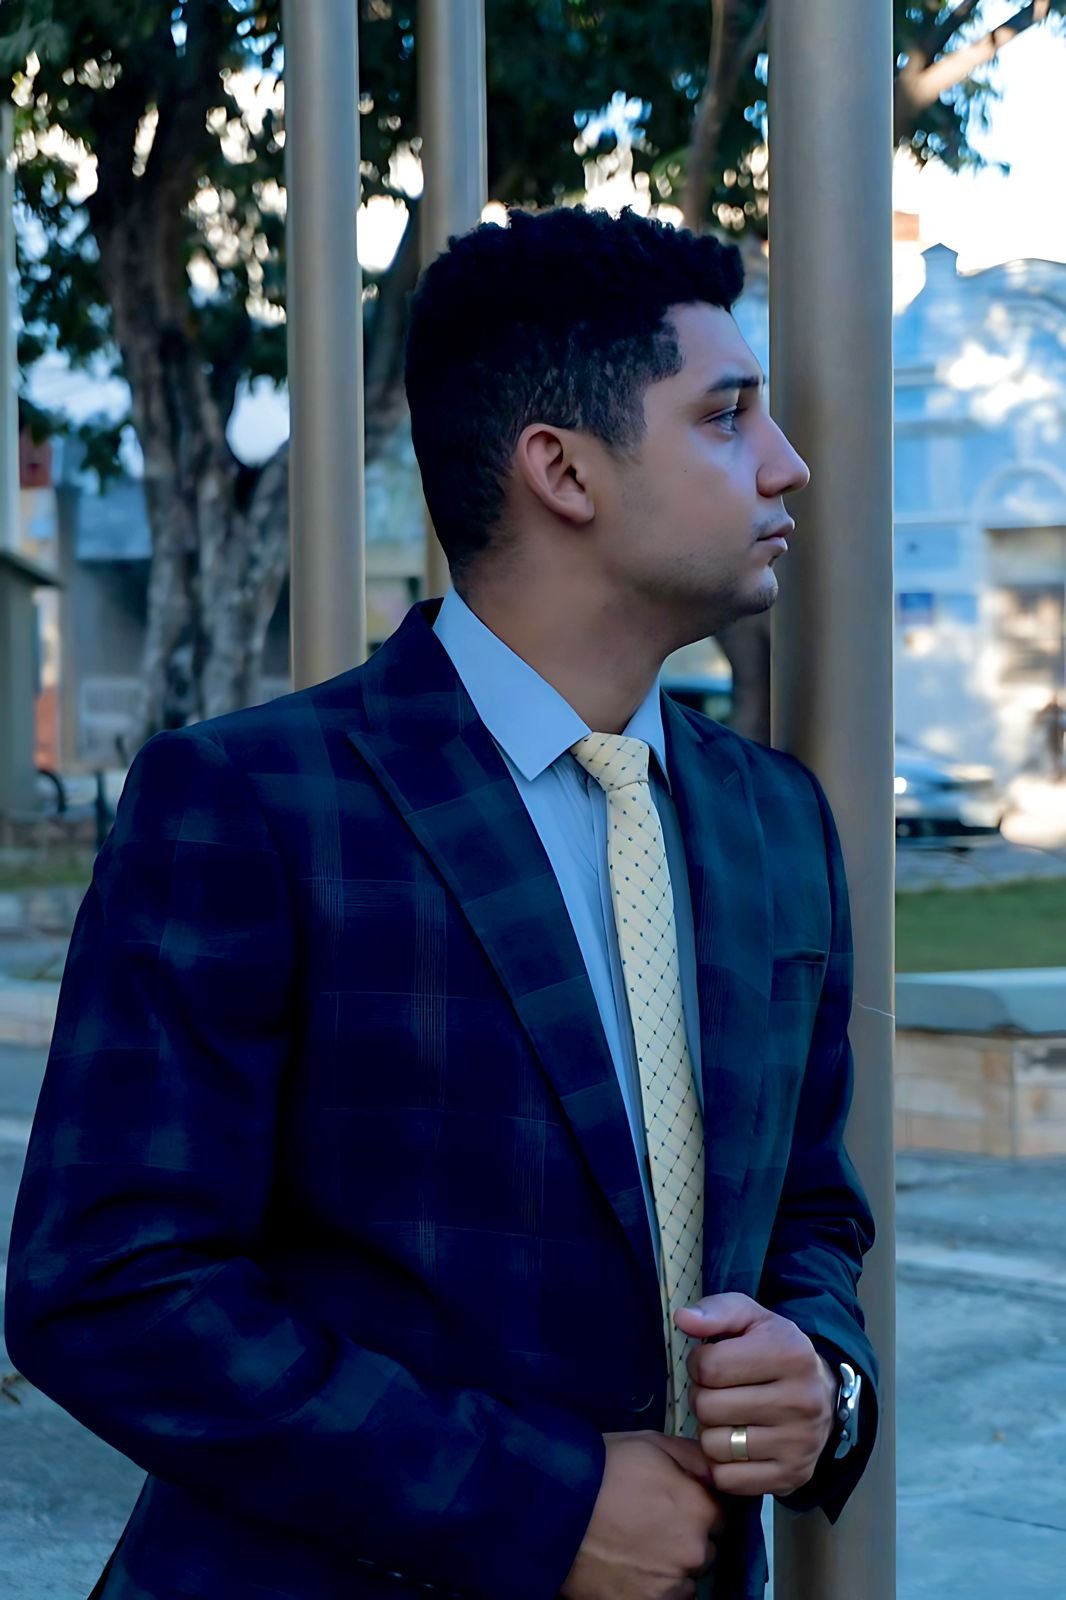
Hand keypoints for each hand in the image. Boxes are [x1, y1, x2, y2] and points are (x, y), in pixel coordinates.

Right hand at [560, 1431, 726, 1599]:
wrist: (553, 1509)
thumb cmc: (600, 1471)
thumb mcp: (652, 1444)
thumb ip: (695, 1458)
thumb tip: (718, 1471)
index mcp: (699, 1510)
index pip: (721, 1516)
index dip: (696, 1507)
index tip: (674, 1502)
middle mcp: (693, 1553)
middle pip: (704, 1549)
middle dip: (684, 1537)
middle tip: (649, 1521)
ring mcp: (670, 1586)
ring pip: (684, 1578)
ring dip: (668, 1566)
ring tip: (633, 1544)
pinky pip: (662, 1599)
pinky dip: (649, 1586)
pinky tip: (626, 1565)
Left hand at [674, 1294, 836, 1497]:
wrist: (823, 1395)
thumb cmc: (776, 1351)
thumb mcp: (752, 1319)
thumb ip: (717, 1311)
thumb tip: (683, 1318)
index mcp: (789, 1354)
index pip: (708, 1366)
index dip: (699, 1364)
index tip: (713, 1364)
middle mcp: (800, 1400)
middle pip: (707, 1407)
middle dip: (704, 1397)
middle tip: (721, 1393)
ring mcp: (799, 1443)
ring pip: (713, 1445)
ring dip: (711, 1432)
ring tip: (730, 1418)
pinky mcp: (792, 1477)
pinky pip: (727, 1479)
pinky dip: (723, 1465)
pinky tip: (738, 1446)